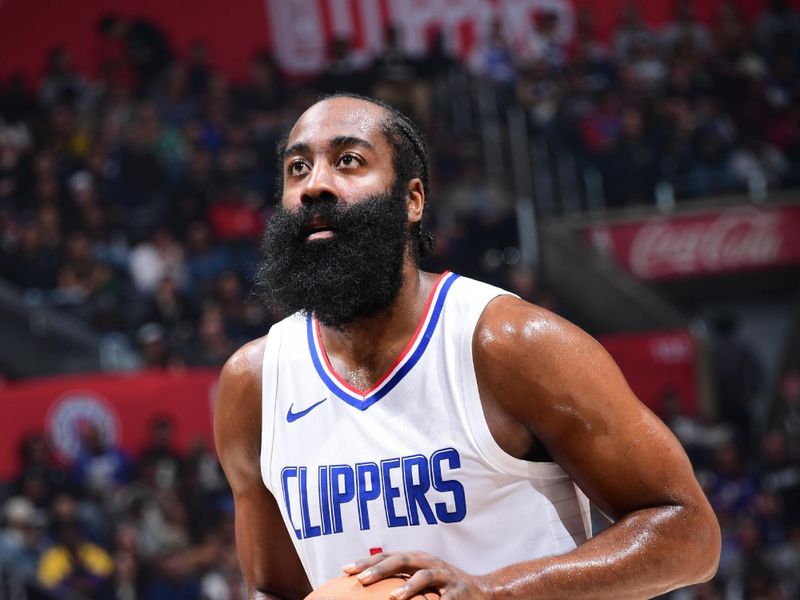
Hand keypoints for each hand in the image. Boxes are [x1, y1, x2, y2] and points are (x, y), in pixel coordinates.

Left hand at [343, 551, 493, 599]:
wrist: (482, 591)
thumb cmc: (443, 587)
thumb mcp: (421, 580)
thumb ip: (399, 582)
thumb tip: (366, 587)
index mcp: (417, 560)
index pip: (388, 557)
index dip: (367, 561)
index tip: (345, 569)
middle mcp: (429, 563)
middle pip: (402, 560)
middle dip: (381, 568)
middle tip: (361, 579)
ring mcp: (445, 576)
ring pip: (425, 576)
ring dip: (408, 586)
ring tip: (393, 598)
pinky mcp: (459, 591)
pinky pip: (446, 599)